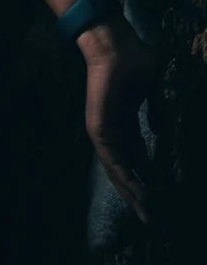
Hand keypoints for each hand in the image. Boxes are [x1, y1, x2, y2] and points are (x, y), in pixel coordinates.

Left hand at [80, 20, 157, 223]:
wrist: (115, 46)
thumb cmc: (135, 61)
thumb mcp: (153, 90)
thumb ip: (156, 111)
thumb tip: (160, 130)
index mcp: (126, 124)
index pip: (137, 160)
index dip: (150, 179)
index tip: (165, 197)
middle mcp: (115, 132)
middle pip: (126, 171)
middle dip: (140, 195)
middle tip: (155, 219)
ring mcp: (105, 132)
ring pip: (117, 172)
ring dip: (133, 194)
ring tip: (148, 214)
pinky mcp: (99, 129)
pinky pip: (112, 161)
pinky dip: (125, 179)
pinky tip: (138, 195)